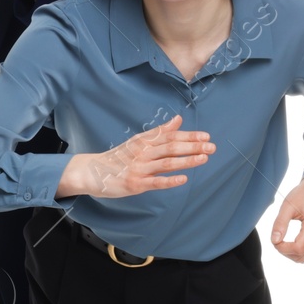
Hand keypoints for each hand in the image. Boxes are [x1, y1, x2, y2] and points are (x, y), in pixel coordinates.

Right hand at [59, 114, 213, 199]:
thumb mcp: (138, 141)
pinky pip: (155, 182)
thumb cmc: (119, 157)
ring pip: (166, 163)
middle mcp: (142, 153)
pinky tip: (184, 179)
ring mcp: (139, 169)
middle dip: (192, 147)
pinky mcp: (135, 184)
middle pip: (170, 148)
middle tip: (212, 147)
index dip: (189, 136)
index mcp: (144, 142)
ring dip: (186, 161)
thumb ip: (159, 132)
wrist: (92, 171)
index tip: (206, 136)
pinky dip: (170, 181)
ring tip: (203, 158)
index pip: (170, 136)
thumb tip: (178, 119)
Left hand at [269, 177, 303, 263]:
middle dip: (284, 250)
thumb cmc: (302, 196)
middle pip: (300, 255)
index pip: (298, 248)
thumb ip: (280, 224)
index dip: (282, 248)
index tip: (274, 240)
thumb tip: (274, 241)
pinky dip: (296, 252)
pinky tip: (290, 241)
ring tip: (283, 239)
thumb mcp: (287, 206)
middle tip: (276, 238)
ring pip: (303, 258)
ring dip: (289, 252)